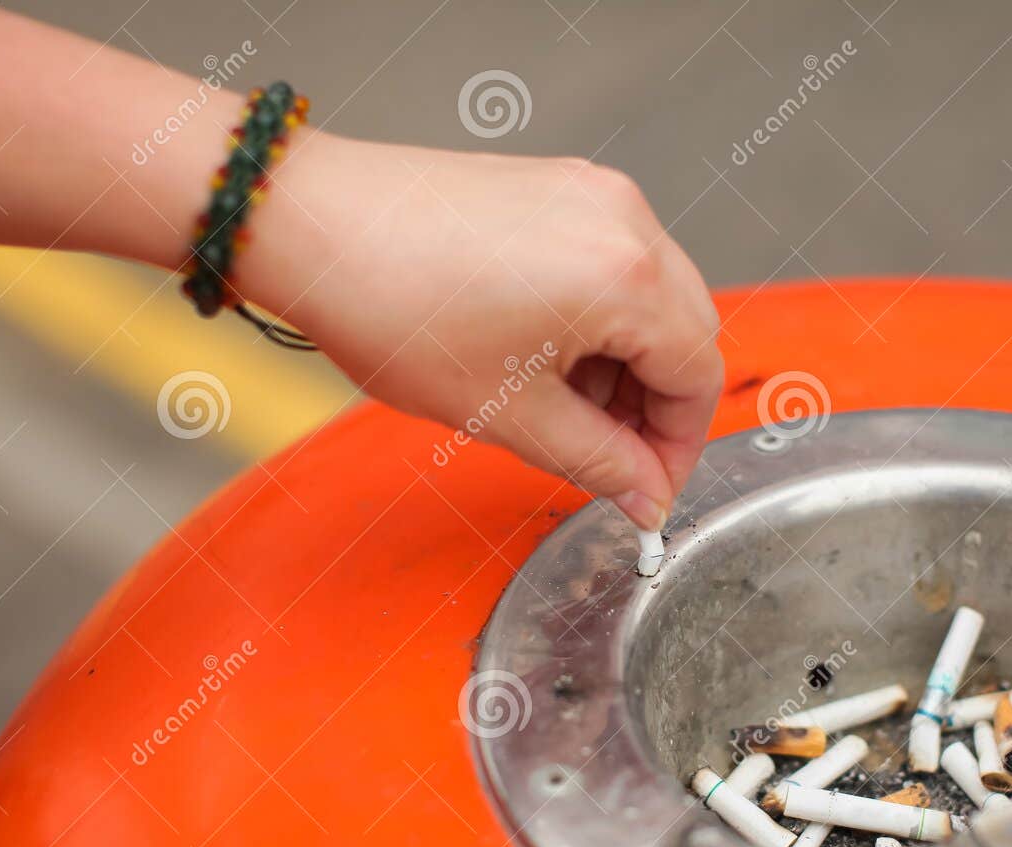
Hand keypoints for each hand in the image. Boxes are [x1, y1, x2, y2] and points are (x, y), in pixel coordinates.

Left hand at [244, 134, 724, 530]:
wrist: (312, 225)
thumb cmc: (392, 306)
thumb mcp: (508, 414)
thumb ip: (598, 463)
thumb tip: (647, 496)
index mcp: (626, 277)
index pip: (698, 377)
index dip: (678, 448)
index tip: (648, 490)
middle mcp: (626, 220)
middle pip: (687, 332)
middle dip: (657, 407)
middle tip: (611, 461)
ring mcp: (593, 194)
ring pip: (653, 299)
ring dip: (627, 366)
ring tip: (564, 409)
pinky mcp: (560, 185)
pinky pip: (614, 263)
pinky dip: (599, 320)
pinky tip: (545, 355)